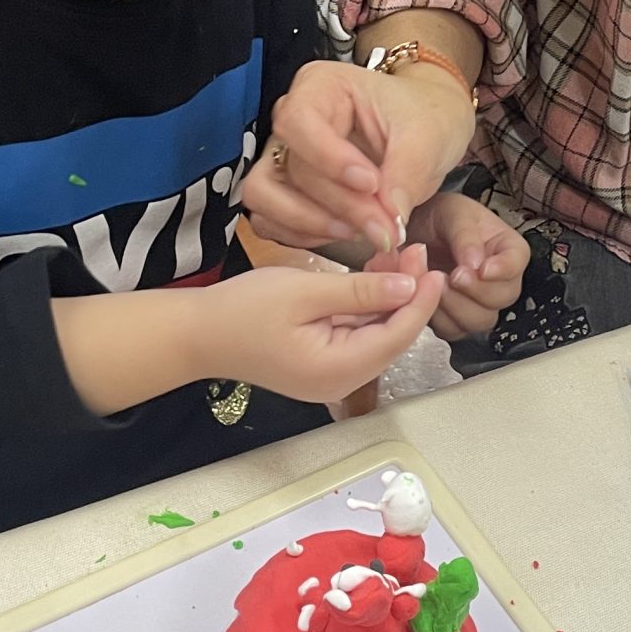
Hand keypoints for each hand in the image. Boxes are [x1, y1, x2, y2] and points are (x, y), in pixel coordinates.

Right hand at [201, 260, 444, 403]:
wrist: (196, 334)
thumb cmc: (242, 310)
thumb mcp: (305, 292)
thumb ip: (360, 292)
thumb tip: (408, 286)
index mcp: (338, 370)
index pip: (398, 336)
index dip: (421, 300)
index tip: (434, 266)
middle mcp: (340, 381)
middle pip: (391, 336)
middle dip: (407, 294)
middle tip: (414, 250)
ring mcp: (331, 375)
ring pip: (376, 333)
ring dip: (389, 296)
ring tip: (397, 254)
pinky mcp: (322, 363)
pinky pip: (357, 334)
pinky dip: (369, 305)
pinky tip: (374, 273)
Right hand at [244, 59, 475, 254]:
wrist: (428, 129)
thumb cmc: (424, 116)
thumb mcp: (428, 135)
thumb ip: (407, 173)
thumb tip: (389, 217)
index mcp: (320, 86)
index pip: (300, 121)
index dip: (329, 159)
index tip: (371, 184)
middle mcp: (293, 118)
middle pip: (293, 167)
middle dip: (340, 204)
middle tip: (384, 226)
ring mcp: (284, 154)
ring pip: (267, 196)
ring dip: (312, 223)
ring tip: (363, 231)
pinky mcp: (285, 188)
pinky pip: (270, 218)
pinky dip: (302, 235)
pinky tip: (343, 235)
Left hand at [408, 193, 528, 338]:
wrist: (414, 232)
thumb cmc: (439, 217)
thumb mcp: (453, 213)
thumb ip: (465, 236)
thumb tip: (476, 264)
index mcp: (507, 248)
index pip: (517, 263)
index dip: (502, 270)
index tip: (482, 269)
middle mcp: (499, 279)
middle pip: (503, 297)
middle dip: (475, 291)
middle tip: (452, 276)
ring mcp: (480, 302)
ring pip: (481, 320)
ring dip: (456, 306)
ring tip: (435, 284)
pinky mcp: (458, 318)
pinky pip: (455, 330)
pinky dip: (439, 319)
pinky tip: (427, 296)